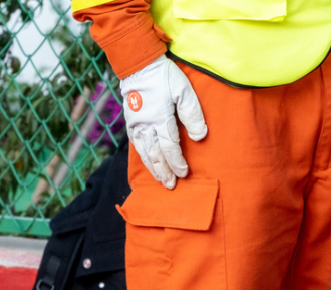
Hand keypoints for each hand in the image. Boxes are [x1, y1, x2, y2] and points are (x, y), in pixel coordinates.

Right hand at [119, 56, 207, 188]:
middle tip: (172, 185)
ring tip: (161, 180)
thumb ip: (192, 115)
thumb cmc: (165, 76)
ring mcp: (136, 124)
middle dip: (164, 171)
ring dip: (153, 168)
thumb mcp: (185, 91)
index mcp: (160, 118)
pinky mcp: (130, 121)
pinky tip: (149, 164)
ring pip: (144, 152)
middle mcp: (145, 124)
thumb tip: (200, 137)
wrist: (139, 63)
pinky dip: (143, 157)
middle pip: (155, 154)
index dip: (177, 162)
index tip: (184, 172)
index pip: (169, 147)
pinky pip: (136, 144)